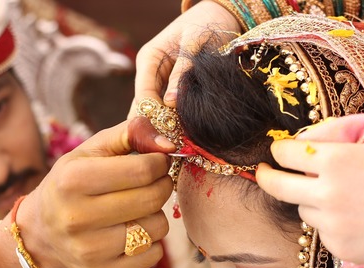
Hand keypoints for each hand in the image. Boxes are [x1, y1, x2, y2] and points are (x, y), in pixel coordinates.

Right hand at [20, 120, 172, 267]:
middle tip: (151, 183)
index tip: (156, 163)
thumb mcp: (93, 150)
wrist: (42, 231)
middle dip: (161, 185)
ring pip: (157, 227)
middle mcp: (77, 217)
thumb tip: (169, 144)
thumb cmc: (75, 182)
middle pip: (153, 198)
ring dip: (155, 214)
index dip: (159, 163)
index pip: (143, 170)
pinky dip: (150, 241)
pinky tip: (131, 231)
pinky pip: (154, 254)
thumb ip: (131, 133)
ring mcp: (89, 250)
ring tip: (136, 208)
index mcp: (73, 180)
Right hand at [128, 1, 238, 152]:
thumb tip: (170, 104)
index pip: (142, 96)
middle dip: (155, 130)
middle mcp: (150, 73)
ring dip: (165, 131)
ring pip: (156, 113)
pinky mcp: (173, 89)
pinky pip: (170, 111)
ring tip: (174, 155)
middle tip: (166, 155)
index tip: (161, 140)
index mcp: (149, 59)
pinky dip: (176, 124)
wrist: (221, 15)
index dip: (150, 119)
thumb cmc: (207, 23)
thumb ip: (183, 74)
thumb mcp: (195, 45)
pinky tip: (183, 142)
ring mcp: (160, 82)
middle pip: (145, 109)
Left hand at [256, 114, 363, 264]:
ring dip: (310, 201)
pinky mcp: (338, 248)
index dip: (280, 150)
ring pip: (302, 210)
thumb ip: (345, 132)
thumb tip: (312, 136)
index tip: (281, 151)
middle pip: (276, 186)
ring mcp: (330, 224)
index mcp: (336, 161)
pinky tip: (356, 219)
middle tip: (263, 173)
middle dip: (266, 176)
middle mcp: (326, 193)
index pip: (286, 153)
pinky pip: (322, 232)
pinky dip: (331, 224)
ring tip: (342, 198)